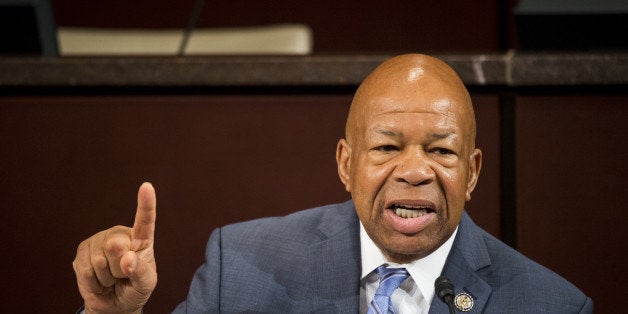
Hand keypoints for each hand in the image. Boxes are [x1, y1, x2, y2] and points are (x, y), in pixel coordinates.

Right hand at [73, 182, 157, 312]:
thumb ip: (140, 272)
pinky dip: (94, 283)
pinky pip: (86, 270)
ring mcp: (99, 241)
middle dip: (119, 269)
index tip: (147, 187)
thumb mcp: (146, 284)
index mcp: (141, 238)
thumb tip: (127, 258)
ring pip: (99, 261)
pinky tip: (99, 281)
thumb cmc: (135, 289)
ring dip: (106, 278)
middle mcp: (119, 234)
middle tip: (122, 275)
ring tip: (111, 278)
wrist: (114, 303)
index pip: (145, 220)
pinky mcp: (82, 251)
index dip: (146, 204)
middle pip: (116, 247)